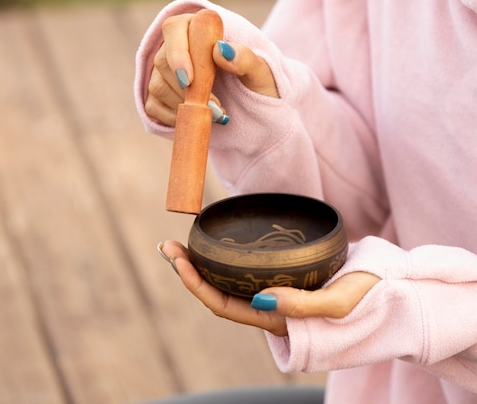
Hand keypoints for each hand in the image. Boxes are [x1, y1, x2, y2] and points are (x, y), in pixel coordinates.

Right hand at [145, 13, 279, 126]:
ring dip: (183, 105)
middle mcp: (175, 46)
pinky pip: (153, 106)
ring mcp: (164, 72)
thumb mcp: (260, 71)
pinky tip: (196, 118)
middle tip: (216, 106)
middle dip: (186, 89)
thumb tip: (221, 50)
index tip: (190, 80)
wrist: (255, 105)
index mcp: (197, 27)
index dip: (178, 54)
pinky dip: (173, 117)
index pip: (174, 30)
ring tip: (215, 114)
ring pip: (157, 85)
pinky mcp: (158, 95)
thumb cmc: (258, 82)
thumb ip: (245, 58)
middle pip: (163, 62)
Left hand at [158, 240, 379, 336]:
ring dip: (204, 262)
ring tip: (182, 241)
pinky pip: (247, 269)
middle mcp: (269, 308)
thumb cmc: (372, 297)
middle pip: (218, 292)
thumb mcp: (341, 302)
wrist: (394, 289)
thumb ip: (303, 307)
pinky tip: (218, 241)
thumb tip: (260, 300)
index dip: (196, 285)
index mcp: (277, 321)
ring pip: (230, 281)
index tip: (177, 259)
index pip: (224, 306)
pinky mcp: (285, 275)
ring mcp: (275, 292)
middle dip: (190, 270)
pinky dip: (228, 256)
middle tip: (167, 245)